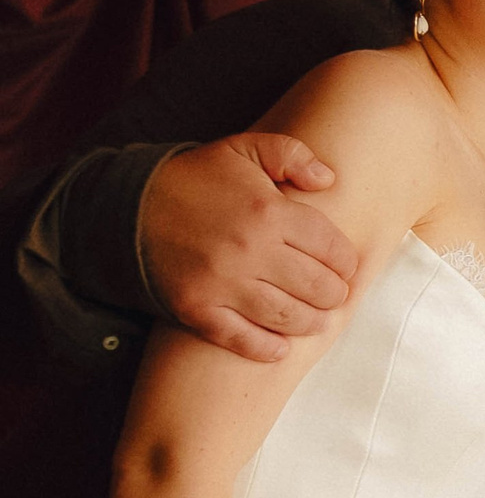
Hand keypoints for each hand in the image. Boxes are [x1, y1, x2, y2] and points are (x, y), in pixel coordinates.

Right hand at [141, 134, 358, 361]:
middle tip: (335, 296)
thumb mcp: (243, 149)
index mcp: (269, 211)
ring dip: (311, 323)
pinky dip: (266, 348)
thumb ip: (292, 155)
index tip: (345, 267)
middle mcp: (250, 250)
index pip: (330, 246)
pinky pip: (241, 339)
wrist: (126, 206)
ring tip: (318, 320)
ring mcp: (223, 283)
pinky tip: (281, 349)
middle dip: (334, 294)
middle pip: (316, 286)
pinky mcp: (197, 308)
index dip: (345, 261)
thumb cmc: (194, 178)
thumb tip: (329, 180)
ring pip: (287, 317)